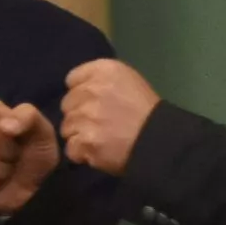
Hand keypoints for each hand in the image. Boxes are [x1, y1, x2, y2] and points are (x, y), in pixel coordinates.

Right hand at [0, 100, 59, 215]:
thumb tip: (7, 126)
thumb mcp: (42, 130)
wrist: (32, 188)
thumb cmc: (34, 153)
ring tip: (4, 171)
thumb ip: (28, 117)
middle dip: (8, 154)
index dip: (7, 126)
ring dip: (0, 172)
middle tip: (13, 157)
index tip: (17, 135)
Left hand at [60, 59, 161, 176]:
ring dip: (78, 135)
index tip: (92, 103)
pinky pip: (71, 149)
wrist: (158, 139)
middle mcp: (89, 90)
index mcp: (102, 71)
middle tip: (97, 123)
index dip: (80, 93)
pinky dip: (81, 153)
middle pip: (67, 105)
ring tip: (99, 139)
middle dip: (78, 114)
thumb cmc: (146, 109)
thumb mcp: (127, 80)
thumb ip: (100, 80)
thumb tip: (79, 90)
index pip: (72, 79)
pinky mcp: (84, 142)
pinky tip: (96, 152)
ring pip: (66, 128)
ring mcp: (84, 117)